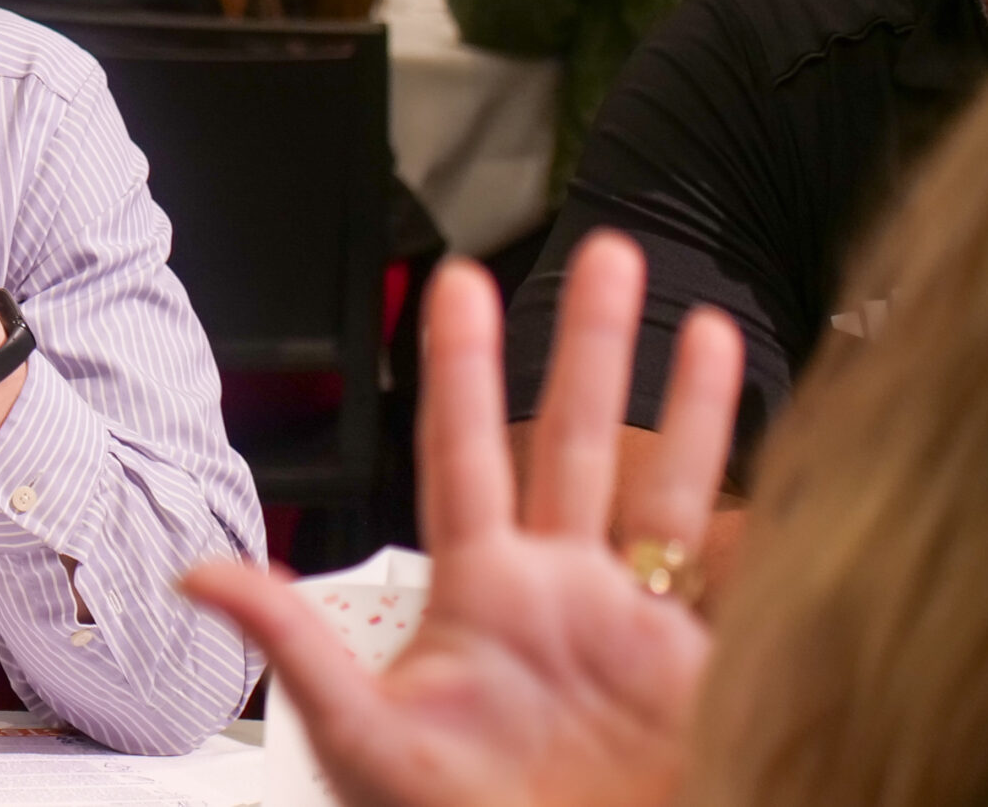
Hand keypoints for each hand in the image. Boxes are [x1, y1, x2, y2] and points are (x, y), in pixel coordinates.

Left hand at [183, 232, 742, 806]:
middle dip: (592, 344)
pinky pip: (734, 572)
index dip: (462, 366)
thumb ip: (294, 643)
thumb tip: (197, 576)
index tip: (459, 282)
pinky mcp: (698, 669)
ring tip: (705, 317)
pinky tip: (790, 446)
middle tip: (606, 251)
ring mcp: (631, 625)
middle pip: (574, 439)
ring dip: (686, 403)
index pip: (463, 452)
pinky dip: (769, 510)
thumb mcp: (363, 736)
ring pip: (663, 485)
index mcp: (480, 593)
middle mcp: (559, 592)